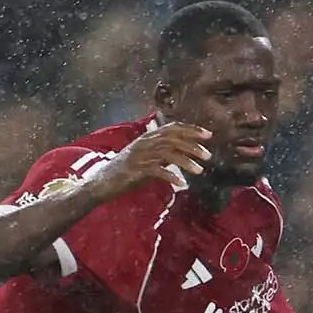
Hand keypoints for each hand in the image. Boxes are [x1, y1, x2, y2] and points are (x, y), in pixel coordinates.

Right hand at [92, 123, 212, 196]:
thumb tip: (184, 154)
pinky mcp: (136, 169)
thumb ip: (164, 155)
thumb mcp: (149, 159)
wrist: (104, 182)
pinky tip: (181, 183)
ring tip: (200, 170)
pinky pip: (157, 171)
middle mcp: (145, 143)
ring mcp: (140, 155)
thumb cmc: (128, 171)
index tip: (208, 135)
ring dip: (186, 161)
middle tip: (208, 155)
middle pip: (173, 138)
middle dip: (193, 145)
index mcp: (148, 138)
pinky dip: (171, 176)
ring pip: (167, 153)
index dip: (191, 129)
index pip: (173, 128)